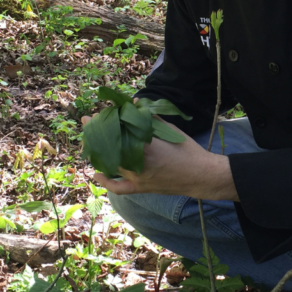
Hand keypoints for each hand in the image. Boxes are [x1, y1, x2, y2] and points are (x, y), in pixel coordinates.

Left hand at [80, 115, 238, 200]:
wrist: (201, 176)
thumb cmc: (188, 150)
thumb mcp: (170, 129)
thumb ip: (150, 117)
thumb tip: (135, 103)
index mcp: (145, 146)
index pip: (117, 133)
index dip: (102, 125)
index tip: (90, 117)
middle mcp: (137, 163)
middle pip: (109, 148)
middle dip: (96, 136)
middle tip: (90, 126)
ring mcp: (137, 178)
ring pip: (110, 165)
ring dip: (100, 153)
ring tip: (94, 142)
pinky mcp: (141, 188)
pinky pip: (119, 187)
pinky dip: (106, 181)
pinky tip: (97, 172)